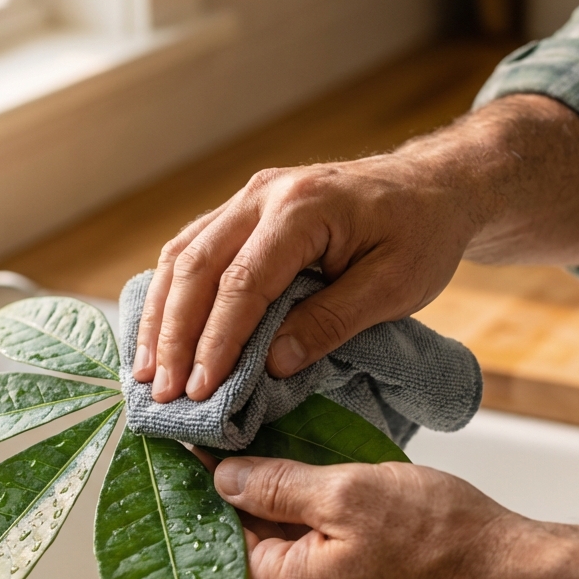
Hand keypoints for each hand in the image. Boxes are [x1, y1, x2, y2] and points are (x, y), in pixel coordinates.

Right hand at [134, 151, 470, 402]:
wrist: (431, 186)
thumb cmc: (421, 235)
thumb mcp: (394, 287)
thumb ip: (331, 321)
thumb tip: (271, 365)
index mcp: (303, 208)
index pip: (242, 283)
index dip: (217, 341)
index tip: (201, 391)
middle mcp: (264, 194)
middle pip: (196, 266)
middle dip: (173, 335)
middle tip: (160, 392)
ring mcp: (249, 198)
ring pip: (183, 255)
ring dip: (160, 316)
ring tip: (147, 373)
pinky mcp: (245, 210)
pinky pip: (193, 249)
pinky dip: (172, 294)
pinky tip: (161, 332)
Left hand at [212, 455, 525, 578]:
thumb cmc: (446, 543)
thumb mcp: (349, 492)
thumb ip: (277, 485)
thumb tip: (225, 478)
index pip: (218, 538)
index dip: (205, 488)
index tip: (197, 450)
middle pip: (251, 552)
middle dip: (245, 500)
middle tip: (242, 445)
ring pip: (288, 561)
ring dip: (284, 516)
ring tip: (289, 464)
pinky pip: (322, 573)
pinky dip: (316, 536)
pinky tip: (330, 501)